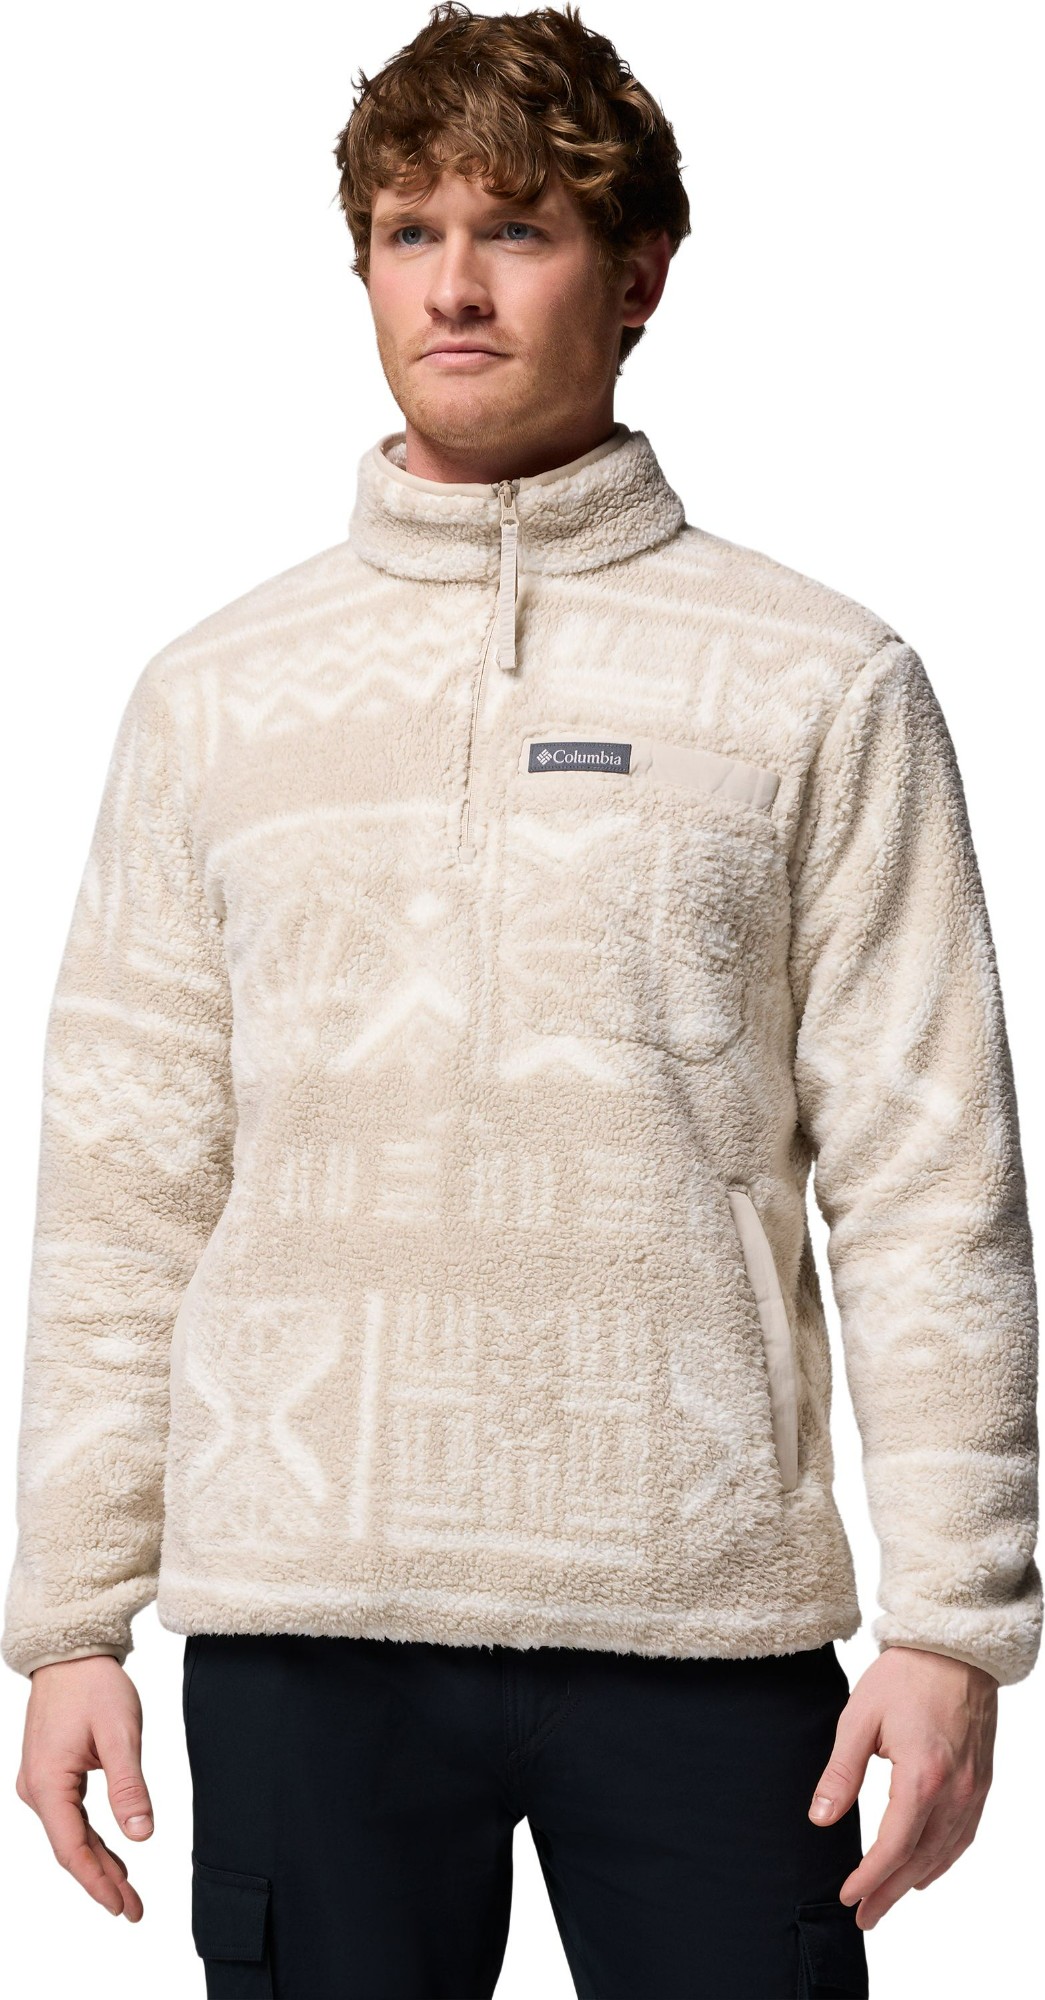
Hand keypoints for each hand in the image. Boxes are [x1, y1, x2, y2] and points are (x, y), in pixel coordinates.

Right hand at [15, 1654, 152, 1919]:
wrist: (70, 1652)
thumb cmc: (93, 1685)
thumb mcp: (120, 1734)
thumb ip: (129, 1786)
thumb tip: (141, 1834)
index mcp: (48, 1783)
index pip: (71, 1848)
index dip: (96, 1882)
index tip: (120, 1907)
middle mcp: (37, 1789)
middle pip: (70, 1848)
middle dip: (101, 1881)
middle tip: (133, 1910)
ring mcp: (40, 1782)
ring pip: (70, 1836)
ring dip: (98, 1863)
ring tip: (128, 1893)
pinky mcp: (50, 1774)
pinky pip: (70, 1818)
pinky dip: (92, 1840)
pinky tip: (113, 1857)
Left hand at [808, 1645, 996, 1928]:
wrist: (954, 1647)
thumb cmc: (905, 1676)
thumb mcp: (859, 1717)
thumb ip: (841, 1772)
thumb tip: (820, 1817)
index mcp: (922, 1777)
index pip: (894, 1847)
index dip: (869, 1877)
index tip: (847, 1896)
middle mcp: (954, 1792)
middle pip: (920, 1860)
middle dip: (889, 1892)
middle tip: (863, 1917)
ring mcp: (973, 1790)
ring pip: (944, 1853)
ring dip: (914, 1882)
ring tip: (886, 1902)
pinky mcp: (981, 1782)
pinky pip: (963, 1836)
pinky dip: (943, 1860)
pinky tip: (925, 1871)